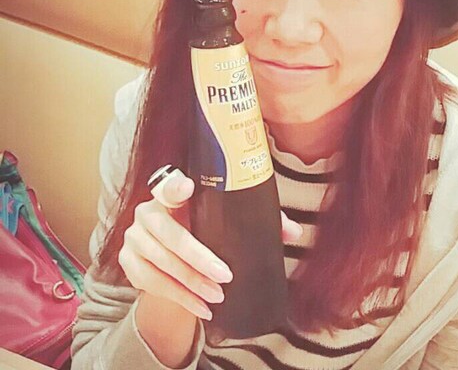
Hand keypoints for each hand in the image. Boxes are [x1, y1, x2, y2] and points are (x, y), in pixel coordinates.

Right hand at [118, 169, 301, 319]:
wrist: (169, 253)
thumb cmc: (202, 228)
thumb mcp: (223, 220)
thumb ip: (256, 220)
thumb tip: (293, 232)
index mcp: (171, 194)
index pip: (171, 185)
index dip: (177, 186)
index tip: (189, 187)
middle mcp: (147, 212)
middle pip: (170, 236)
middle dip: (198, 260)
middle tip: (225, 277)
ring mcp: (134, 238)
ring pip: (161, 264)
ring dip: (190, 284)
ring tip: (216, 297)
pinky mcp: (128, 262)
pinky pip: (151, 283)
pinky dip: (178, 298)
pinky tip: (200, 308)